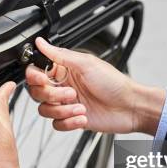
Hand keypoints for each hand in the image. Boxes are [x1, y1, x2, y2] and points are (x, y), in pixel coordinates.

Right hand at [26, 37, 165, 134]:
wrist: (130, 107)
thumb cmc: (114, 83)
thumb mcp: (86, 64)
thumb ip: (60, 55)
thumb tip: (42, 42)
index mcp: (64, 70)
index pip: (36, 72)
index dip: (35, 77)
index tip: (44, 79)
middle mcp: (62, 86)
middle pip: (37, 93)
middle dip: (52, 95)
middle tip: (70, 93)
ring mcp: (66, 104)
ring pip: (45, 110)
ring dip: (62, 110)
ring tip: (80, 106)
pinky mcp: (71, 120)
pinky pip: (57, 124)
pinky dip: (69, 122)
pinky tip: (83, 116)